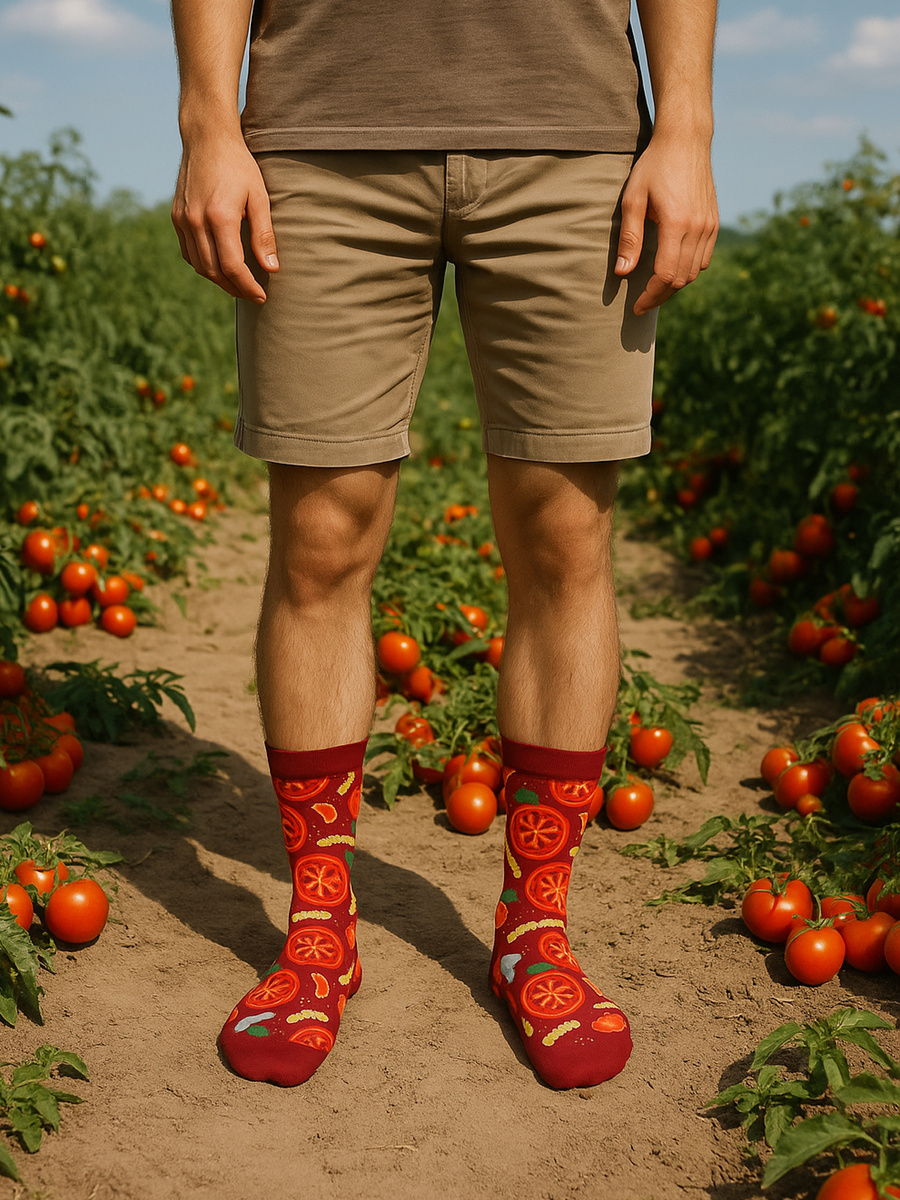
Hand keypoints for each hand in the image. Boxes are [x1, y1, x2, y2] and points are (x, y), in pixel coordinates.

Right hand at [171, 136, 277, 302]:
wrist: (206, 138)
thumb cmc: (238, 165)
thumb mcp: (259, 197)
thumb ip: (264, 234)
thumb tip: (271, 268)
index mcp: (220, 217)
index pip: (233, 267)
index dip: (248, 286)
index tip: (262, 295)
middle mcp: (196, 221)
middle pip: (214, 272)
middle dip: (235, 288)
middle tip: (252, 295)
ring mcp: (182, 220)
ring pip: (199, 266)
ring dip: (218, 281)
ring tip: (238, 285)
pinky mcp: (176, 217)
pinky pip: (188, 253)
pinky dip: (203, 266)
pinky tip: (219, 267)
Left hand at [614, 135, 717, 315]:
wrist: (686, 140)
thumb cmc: (654, 166)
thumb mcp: (633, 199)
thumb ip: (630, 238)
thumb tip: (623, 273)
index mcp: (676, 223)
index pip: (665, 275)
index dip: (650, 296)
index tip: (635, 306)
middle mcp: (698, 228)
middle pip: (680, 279)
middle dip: (660, 296)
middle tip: (642, 304)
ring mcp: (709, 226)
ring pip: (694, 272)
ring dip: (674, 286)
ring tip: (654, 290)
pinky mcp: (714, 223)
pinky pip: (704, 259)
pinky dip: (688, 271)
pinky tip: (671, 270)